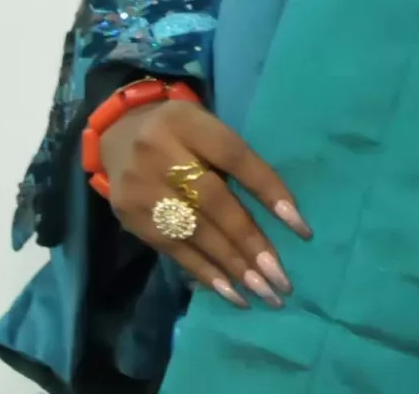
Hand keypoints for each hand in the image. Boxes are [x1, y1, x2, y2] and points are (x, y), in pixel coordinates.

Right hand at [102, 97, 310, 309]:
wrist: (117, 133)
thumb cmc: (182, 131)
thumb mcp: (207, 127)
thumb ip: (235, 161)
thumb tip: (280, 212)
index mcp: (187, 123)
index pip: (235, 158)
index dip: (269, 191)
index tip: (301, 228)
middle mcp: (159, 154)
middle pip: (214, 203)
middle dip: (251, 243)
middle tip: (281, 278)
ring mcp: (140, 189)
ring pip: (194, 234)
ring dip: (233, 267)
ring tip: (264, 292)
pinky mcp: (130, 218)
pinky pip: (174, 251)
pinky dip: (206, 274)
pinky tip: (232, 294)